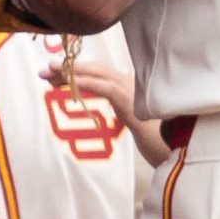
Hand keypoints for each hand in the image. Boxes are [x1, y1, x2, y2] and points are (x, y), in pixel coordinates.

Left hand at [43, 56, 170, 166]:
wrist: (174, 151)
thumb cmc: (159, 141)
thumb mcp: (140, 124)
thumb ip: (128, 113)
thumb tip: (117, 111)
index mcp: (133, 88)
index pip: (102, 73)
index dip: (78, 70)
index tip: (56, 73)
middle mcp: (133, 84)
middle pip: (97, 69)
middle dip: (70, 67)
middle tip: (45, 69)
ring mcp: (133, 91)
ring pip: (99, 73)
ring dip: (72, 71)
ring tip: (50, 71)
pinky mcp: (131, 102)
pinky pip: (104, 87)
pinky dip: (85, 82)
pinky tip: (69, 82)